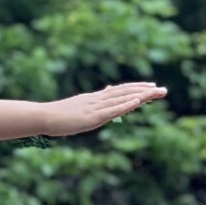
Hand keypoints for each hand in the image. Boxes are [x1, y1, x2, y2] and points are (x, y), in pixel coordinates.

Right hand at [42, 82, 166, 136]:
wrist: (42, 117)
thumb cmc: (56, 116)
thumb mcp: (75, 109)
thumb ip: (87, 106)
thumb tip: (94, 101)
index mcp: (93, 100)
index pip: (118, 92)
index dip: (135, 89)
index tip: (151, 87)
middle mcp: (97, 100)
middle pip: (125, 92)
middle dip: (144, 91)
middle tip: (163, 90)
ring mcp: (95, 108)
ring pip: (122, 98)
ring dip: (141, 95)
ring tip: (157, 93)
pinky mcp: (92, 117)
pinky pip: (112, 109)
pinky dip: (126, 104)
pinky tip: (138, 101)